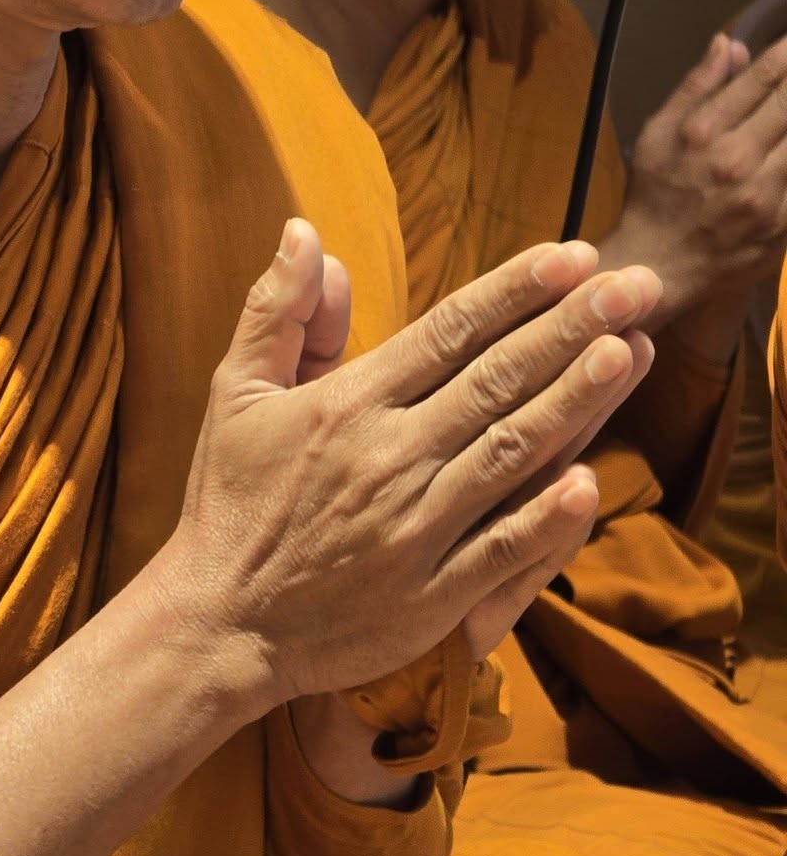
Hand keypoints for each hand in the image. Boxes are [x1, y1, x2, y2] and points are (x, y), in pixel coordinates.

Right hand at [168, 223, 658, 711]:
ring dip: (577, 402)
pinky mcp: (431, 598)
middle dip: (570, 327)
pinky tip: (590, 482)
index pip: (449, 332)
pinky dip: (546, 521)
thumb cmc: (231, 501)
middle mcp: (389, 459)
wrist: (219, 623)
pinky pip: (501, 552)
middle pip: (496, 381)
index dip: (515, 291)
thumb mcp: (235, 392)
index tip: (572, 255)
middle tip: (636, 284)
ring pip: (511, 454)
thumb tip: (307, 232)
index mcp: (348, 404)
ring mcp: (415, 531)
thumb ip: (279, 311)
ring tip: (629, 351)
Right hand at [603, 32, 786, 327]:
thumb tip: (728, 44)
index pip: (761, 80)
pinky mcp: (783, 222)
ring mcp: (765, 194)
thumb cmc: (656, 194)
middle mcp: (736, 160)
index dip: (785, 56)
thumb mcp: (658, 132)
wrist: (660, 264)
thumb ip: (698, 86)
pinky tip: (784, 150)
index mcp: (703, 133)